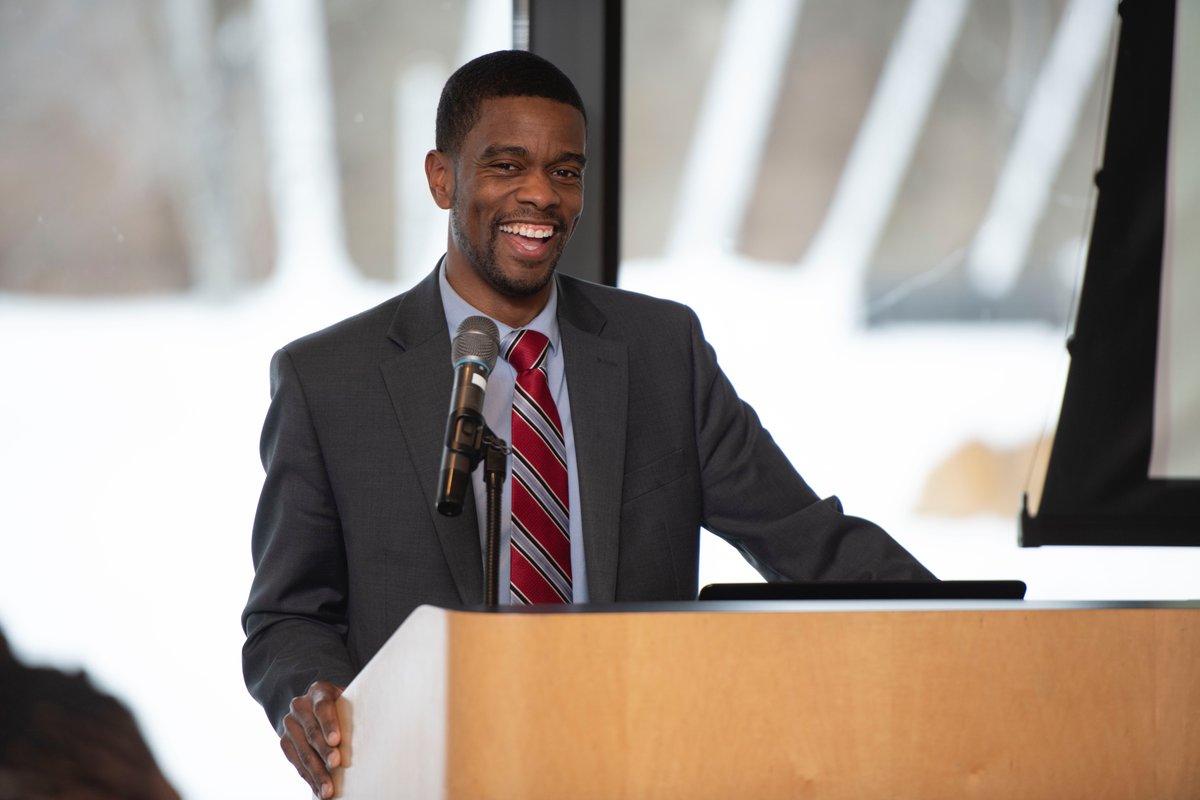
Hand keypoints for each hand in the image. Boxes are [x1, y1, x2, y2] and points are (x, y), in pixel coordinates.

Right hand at [280, 680, 344, 798]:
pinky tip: (319, 790)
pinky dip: (309, 779)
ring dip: (317, 772)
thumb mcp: (348, 702)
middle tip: (335, 765)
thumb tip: (377, 729)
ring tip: (328, 789)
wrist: (316, 709)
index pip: (323, 707)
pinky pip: (297, 764)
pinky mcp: (284, 742)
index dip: (329, 724)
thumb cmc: (343, 707)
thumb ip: (354, 711)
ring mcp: (290, 725)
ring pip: (303, 752)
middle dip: (324, 752)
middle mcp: (300, 706)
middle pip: (312, 732)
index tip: (336, 740)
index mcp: (318, 692)